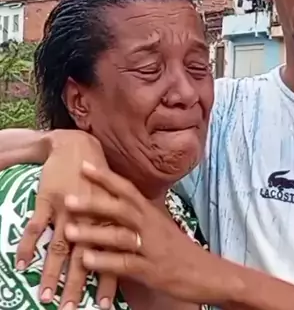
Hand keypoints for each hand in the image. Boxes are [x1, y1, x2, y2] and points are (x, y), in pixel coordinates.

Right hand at [16, 130, 117, 309]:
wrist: (78, 148)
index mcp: (108, 217)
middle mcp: (90, 216)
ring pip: (59, 245)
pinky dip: (27, 244)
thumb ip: (116, 225)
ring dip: (51, 273)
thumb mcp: (113, 199)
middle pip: (84, 256)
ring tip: (45, 297)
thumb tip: (124, 251)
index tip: (103, 306)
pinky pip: (36, 225)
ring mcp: (68, 209)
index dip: (106, 280)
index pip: (109, 255)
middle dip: (77, 285)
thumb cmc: (98, 177)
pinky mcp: (48, 200)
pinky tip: (20, 264)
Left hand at [63, 162, 239, 305]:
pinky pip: (126, 264)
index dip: (106, 178)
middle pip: (121, 208)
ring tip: (69, 231)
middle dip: (94, 202)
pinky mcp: (152, 270)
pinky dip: (106, 261)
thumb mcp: (160, 226)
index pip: (127, 190)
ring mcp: (151, 247)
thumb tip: (118, 202)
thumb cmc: (178, 249)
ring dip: (94, 233)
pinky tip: (87, 260)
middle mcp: (151, 225)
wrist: (205, 272)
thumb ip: (140, 215)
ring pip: (120, 236)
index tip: (85, 165)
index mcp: (151, 213)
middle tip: (68, 198)